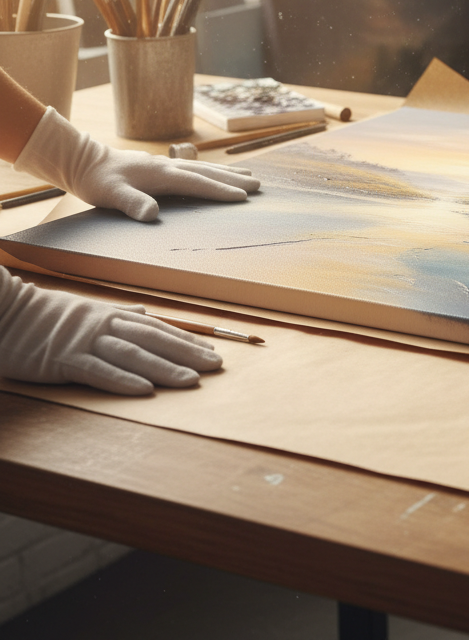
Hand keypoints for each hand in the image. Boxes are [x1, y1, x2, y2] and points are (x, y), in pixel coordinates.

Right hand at [0, 269, 221, 394]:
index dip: (186, 339)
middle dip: (187, 353)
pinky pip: (98, 371)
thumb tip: (145, 313)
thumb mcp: (85, 310)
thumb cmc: (43, 314)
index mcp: (111, 315)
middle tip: (216, 366)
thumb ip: (117, 314)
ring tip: (191, 381)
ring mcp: (85, 341)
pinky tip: (145, 390)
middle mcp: (104, 325)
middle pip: (154, 340)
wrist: (4, 311)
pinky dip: (123, 380)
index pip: (157, 328)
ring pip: (133, 355)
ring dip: (165, 369)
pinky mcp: (63, 359)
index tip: (211, 350)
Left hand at [14, 107, 259, 221]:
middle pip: (207, 173)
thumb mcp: (110, 194)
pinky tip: (217, 175)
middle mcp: (169, 166)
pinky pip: (195, 169)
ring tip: (250, 176)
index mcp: (162, 174)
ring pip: (204, 169)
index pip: (197, 183)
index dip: (220, 191)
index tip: (242, 197)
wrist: (83, 160)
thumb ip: (132, 203)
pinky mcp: (162, 167)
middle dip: (233, 179)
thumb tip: (152, 215)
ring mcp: (166, 165)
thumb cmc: (96, 180)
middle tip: (258, 185)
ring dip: (227, 173)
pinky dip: (211, 172)